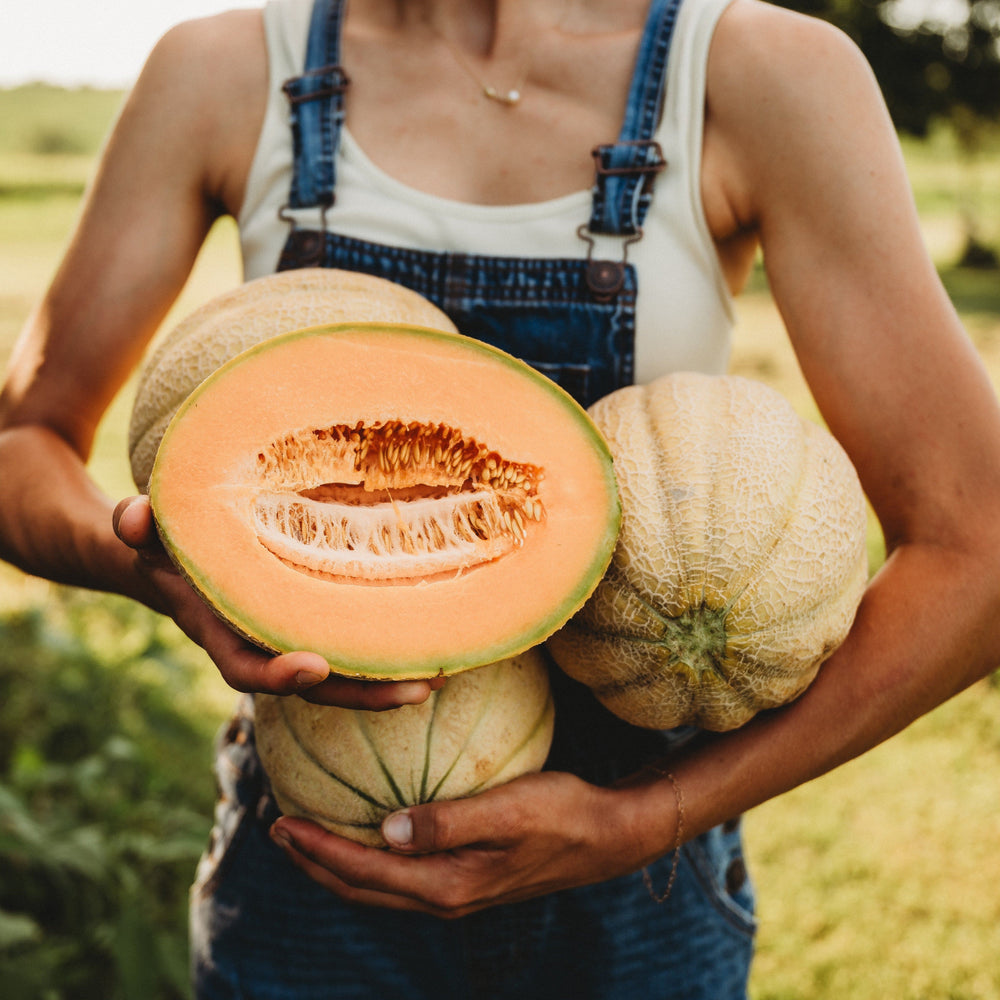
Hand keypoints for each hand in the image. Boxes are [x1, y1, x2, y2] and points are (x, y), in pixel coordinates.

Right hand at [112, 495, 441, 708]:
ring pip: (342, 676)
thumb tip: (134, 517)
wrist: (172, 561)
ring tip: (440, 674)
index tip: (316, 667)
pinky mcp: (313, 624)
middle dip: (364, 693)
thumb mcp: (148, 532)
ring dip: (388, 680)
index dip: (278, 675)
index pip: (245, 667)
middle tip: (418, 689)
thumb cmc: (164, 543)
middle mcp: (260, 645)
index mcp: (220, 632)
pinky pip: (351, 646)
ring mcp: (288, 639)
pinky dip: (387, 650)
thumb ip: (137, 526)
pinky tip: (432, 639)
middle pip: (314, 687)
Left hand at [268, 770, 659, 917]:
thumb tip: (385, 831)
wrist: (606, 838)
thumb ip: (447, 822)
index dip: (317, 850)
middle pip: (361, 890)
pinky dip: (370, 863)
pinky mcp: (466, 881)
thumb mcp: (508, 809)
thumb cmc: (562, 813)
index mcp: (447, 885)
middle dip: (314, 863)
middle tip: (278, 831)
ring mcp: (456, 893)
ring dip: (337, 866)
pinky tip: (369, 837)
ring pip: (379, 889)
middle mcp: (444, 898)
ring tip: (308, 839)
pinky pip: (401, 879)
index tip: (281, 823)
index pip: (364, 873)